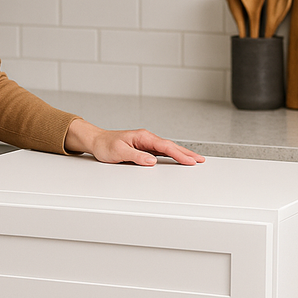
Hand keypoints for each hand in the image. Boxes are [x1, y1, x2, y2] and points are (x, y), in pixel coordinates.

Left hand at [65, 118, 204, 166]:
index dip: (179, 154)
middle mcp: (147, 138)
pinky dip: (172, 155)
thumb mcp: (119, 152)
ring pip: (168, 148)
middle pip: (171, 146)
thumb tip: (152, 161)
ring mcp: (146, 143)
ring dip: (181, 154)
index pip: (165, 146)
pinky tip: (179, 159)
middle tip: (200, 160)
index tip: (190, 160)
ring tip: (194, 160)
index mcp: (143, 137)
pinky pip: (162, 151)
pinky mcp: (144, 148)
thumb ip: (136, 157)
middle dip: (186, 153)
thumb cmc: (106, 145)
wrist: (97, 141)